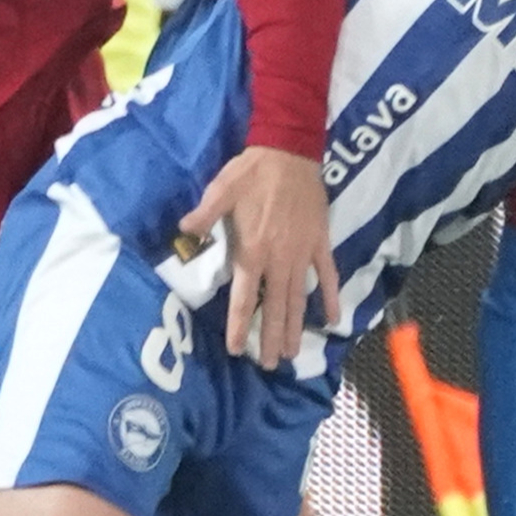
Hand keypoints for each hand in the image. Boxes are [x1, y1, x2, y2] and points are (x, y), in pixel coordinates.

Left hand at [178, 146, 341, 369]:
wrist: (291, 150)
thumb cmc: (252, 171)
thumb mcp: (221, 190)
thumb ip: (204, 215)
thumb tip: (182, 231)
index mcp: (253, 250)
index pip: (244, 297)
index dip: (239, 325)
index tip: (237, 350)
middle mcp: (278, 259)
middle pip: (274, 307)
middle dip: (269, 337)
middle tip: (268, 364)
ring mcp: (302, 253)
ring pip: (298, 298)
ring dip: (295, 326)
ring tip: (292, 353)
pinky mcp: (320, 242)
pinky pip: (327, 275)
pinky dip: (330, 297)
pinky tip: (333, 320)